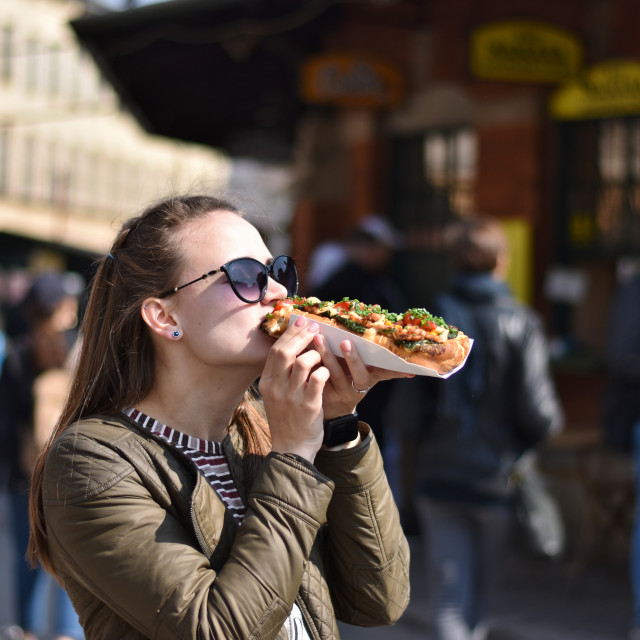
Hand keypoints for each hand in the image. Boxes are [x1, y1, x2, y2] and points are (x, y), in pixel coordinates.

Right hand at [259, 316, 329, 461]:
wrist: (292, 449)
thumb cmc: (286, 419)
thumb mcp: (275, 395)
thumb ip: (280, 374)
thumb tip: (291, 347)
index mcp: (267, 383)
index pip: (275, 351)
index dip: (290, 334)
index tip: (301, 322)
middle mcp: (277, 388)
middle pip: (286, 352)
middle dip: (301, 336)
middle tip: (315, 327)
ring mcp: (292, 397)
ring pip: (303, 362)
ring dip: (315, 353)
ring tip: (321, 354)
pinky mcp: (309, 405)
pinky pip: (318, 379)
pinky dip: (324, 370)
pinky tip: (327, 371)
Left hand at [311, 333, 414, 420]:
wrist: (328, 408)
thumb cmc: (348, 380)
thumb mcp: (362, 374)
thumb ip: (379, 366)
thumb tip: (411, 368)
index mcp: (370, 379)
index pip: (386, 373)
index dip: (396, 371)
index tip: (406, 368)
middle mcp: (357, 386)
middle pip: (359, 374)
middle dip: (353, 359)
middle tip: (345, 342)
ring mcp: (339, 391)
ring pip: (334, 373)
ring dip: (326, 355)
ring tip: (318, 339)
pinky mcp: (322, 393)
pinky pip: (316, 377)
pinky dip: (310, 363)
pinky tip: (304, 349)